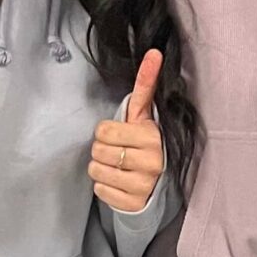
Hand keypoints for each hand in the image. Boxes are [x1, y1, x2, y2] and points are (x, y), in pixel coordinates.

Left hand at [89, 49, 164, 215]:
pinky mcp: (133, 204)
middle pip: (98, 151)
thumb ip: (146, 84)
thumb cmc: (145, 143)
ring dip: (102, 169)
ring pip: (96, 171)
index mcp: (151, 137)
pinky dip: (105, 186)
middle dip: (103, 150)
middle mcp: (151, 163)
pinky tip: (119, 182)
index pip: (104, 131)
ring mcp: (142, 185)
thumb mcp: (145, 114)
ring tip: (118, 167)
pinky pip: (100, 190)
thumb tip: (154, 52)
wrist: (160, 181)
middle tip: (119, 152)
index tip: (121, 136)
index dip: (107, 132)